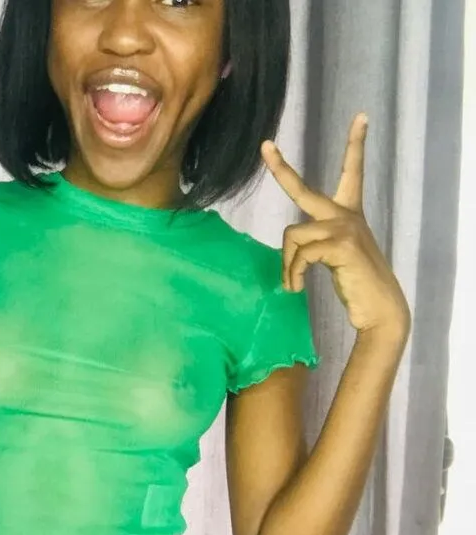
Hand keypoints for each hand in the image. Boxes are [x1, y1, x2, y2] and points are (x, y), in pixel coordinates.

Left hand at [260, 113, 410, 339]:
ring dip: (286, 263)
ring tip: (292, 283)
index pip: (352, 172)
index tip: (361, 116)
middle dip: (280, 169)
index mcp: (349, 213)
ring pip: (293, 235)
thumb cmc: (357, 283)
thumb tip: (292, 246)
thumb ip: (317, 242)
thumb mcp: (334, 256)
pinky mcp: (340, 245)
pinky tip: (296, 288)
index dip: (355, 144)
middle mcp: (347, 214)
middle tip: (265, 146)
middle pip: (303, 190)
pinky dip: (293, 273)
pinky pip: (301, 254)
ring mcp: (344, 228)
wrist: (379, 307)